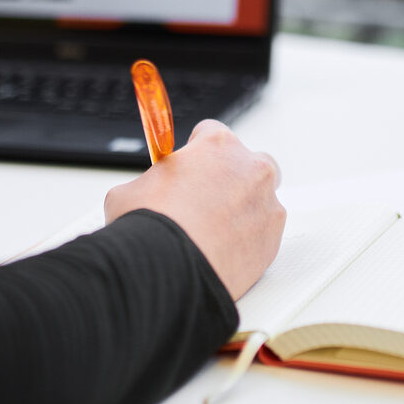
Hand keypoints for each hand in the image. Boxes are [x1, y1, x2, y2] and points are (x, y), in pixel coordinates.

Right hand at [104, 120, 284, 299]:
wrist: (167, 270)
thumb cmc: (147, 226)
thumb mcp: (131, 190)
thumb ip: (153, 181)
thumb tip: (151, 190)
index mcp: (217, 144)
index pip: (212, 133)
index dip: (197, 152)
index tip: (190, 168)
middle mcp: (250, 168)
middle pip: (248, 162)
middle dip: (231, 177)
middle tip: (206, 200)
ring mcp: (267, 203)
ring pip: (260, 200)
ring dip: (242, 210)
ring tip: (212, 232)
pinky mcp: (273, 238)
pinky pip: (262, 233)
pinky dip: (247, 240)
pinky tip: (222, 251)